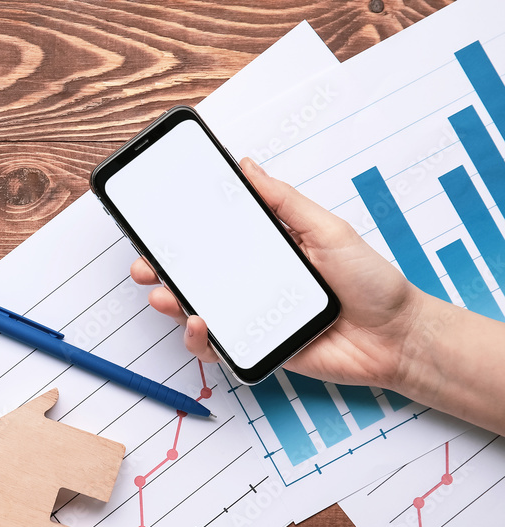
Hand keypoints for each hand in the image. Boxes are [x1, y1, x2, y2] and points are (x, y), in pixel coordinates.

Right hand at [131, 157, 425, 388]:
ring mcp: (249, 316)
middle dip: (159, 268)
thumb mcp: (326, 228)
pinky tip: (200, 324)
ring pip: (194, 310)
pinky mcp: (255, 348)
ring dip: (170, 302)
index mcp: (263, 250)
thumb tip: (246, 166)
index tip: (154, 223)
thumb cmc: (370, 282)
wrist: (395, 336)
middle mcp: (250, 282)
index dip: (179, 232)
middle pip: (193, 275)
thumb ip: (283, 201)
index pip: (211, 238)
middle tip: (144, 264)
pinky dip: (199, 338)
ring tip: (163, 294)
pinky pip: (215, 347)